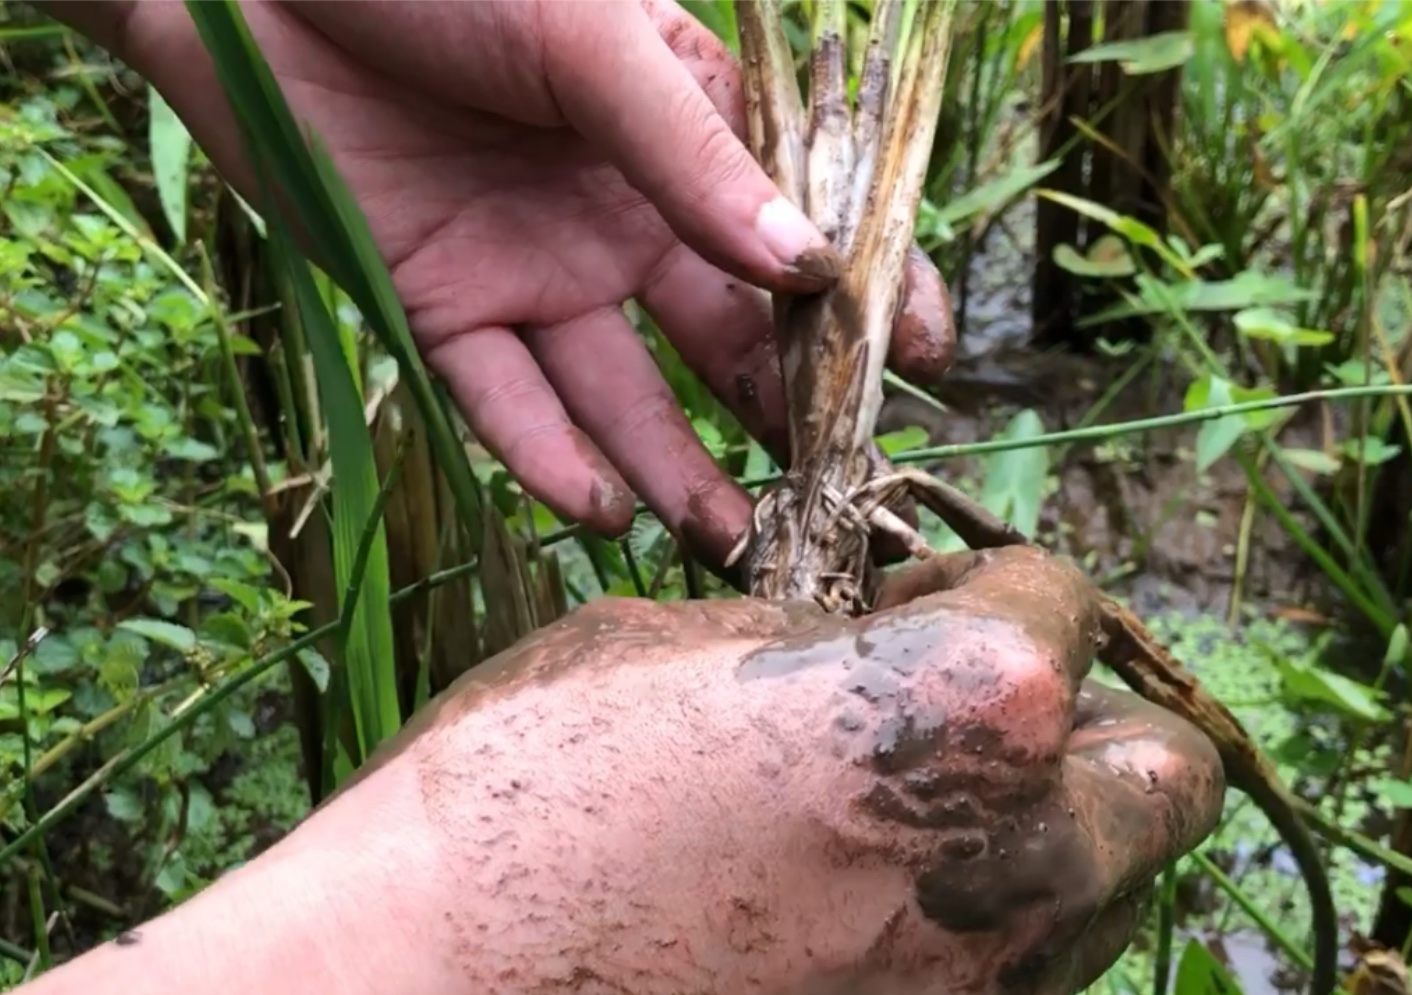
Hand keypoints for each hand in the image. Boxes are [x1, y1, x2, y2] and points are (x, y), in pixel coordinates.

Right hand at [23, 550, 1221, 994]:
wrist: (433, 985)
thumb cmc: (532, 785)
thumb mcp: (683, 643)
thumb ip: (828, 641)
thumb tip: (877, 639)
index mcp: (978, 704)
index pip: (1062, 600)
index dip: (980, 585)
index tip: (916, 599)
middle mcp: (1028, 855)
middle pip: (1161, 766)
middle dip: (1083, 720)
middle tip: (968, 710)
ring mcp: (996, 985)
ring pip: (1112, 881)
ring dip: (1049, 821)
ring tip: (918, 803)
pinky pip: (1027, 967)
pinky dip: (988, 916)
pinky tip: (876, 895)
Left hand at [92, 0, 955, 564]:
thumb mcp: (589, 41)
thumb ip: (691, 156)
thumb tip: (813, 268)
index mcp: (684, 137)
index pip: (799, 235)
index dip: (870, 301)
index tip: (927, 367)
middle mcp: (625, 220)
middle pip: (723, 339)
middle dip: (782, 416)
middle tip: (832, 496)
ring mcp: (538, 270)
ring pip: (623, 394)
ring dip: (675, 470)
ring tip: (730, 547)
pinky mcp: (442, 307)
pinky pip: (506, 399)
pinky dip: (547, 454)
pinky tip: (597, 508)